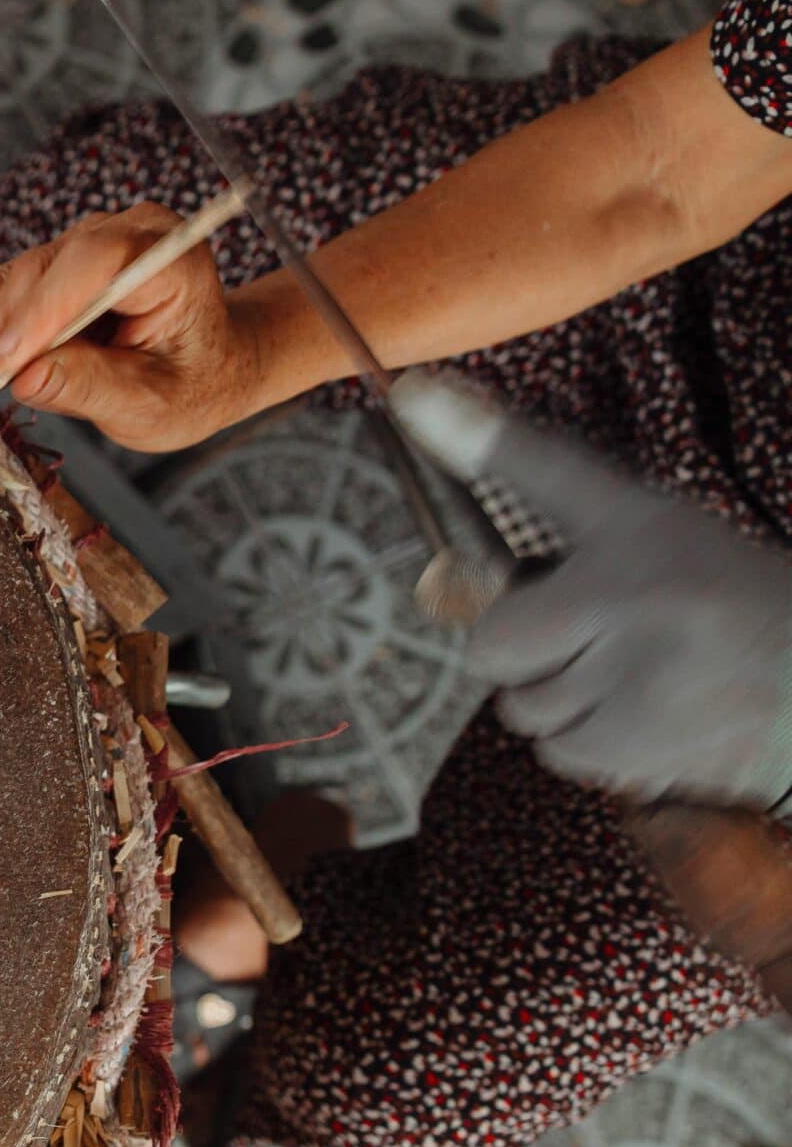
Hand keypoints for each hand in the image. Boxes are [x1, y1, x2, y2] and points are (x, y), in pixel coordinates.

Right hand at [0, 203, 267, 452]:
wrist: (208, 364)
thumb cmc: (194, 384)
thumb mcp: (154, 404)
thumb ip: (93, 387)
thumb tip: (25, 380)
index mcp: (171, 260)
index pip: (98, 264)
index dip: (45, 308)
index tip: (6, 361)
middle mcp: (126, 235)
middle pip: (45, 272)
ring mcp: (86, 244)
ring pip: (13, 282)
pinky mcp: (55, 265)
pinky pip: (3, 295)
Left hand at [392, 376, 791, 814]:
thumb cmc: (732, 613)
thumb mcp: (666, 543)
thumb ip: (566, 551)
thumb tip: (468, 502)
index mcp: (646, 528)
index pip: (551, 472)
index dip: (485, 436)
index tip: (414, 395)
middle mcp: (638, 590)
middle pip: (492, 642)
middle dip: (527, 655)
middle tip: (599, 644)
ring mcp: (636, 669)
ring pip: (522, 705)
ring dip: (564, 705)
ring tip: (643, 682)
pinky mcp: (640, 738)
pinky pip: (556, 751)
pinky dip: (592, 747)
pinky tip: (653, 721)